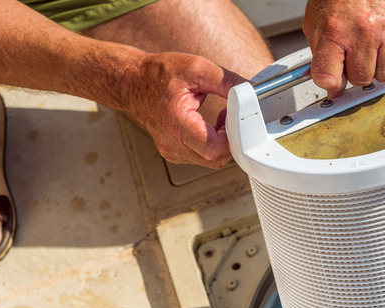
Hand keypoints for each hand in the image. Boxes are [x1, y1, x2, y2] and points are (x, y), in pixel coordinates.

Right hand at [125, 52, 245, 168]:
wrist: (133, 84)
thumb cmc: (159, 75)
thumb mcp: (197, 68)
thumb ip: (227, 81)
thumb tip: (251, 90)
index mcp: (176, 123)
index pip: (213, 149)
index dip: (231, 138)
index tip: (234, 119)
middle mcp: (172, 143)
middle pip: (215, 159)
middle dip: (231, 140)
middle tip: (229, 117)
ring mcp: (172, 152)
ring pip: (211, 161)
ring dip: (223, 143)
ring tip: (219, 119)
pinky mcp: (174, 153)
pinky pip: (202, 158)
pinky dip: (212, 145)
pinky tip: (210, 126)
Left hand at [303, 0, 384, 92]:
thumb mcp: (315, 22)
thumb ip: (319, 54)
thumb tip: (329, 83)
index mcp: (334, 31)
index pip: (328, 77)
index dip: (330, 84)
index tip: (332, 80)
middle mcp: (362, 32)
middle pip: (360, 79)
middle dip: (354, 73)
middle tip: (352, 59)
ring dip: (377, 69)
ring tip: (370, 53)